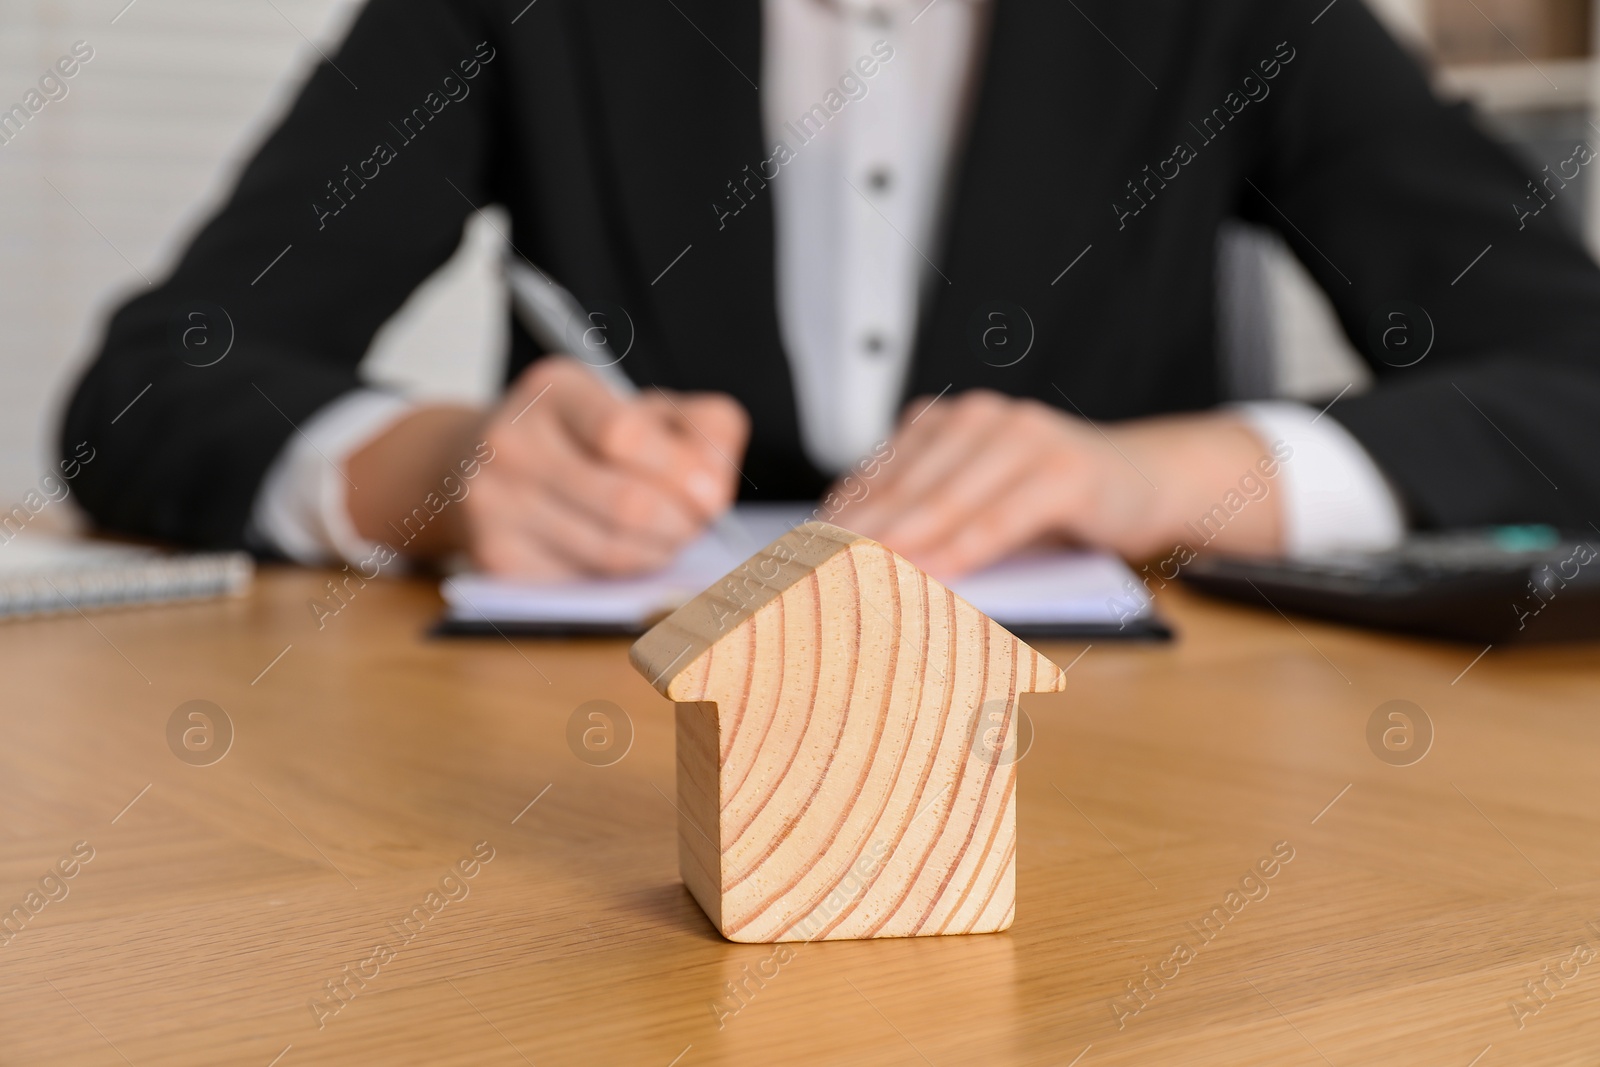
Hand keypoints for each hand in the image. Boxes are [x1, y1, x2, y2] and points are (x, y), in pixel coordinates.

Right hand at [465, 358, 748, 576]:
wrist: (482, 465)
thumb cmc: (586, 438)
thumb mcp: (646, 408)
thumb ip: (702, 429)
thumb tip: (714, 486)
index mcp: (556, 389)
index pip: (624, 433)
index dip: (681, 471)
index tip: (714, 495)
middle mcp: (511, 441)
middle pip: (625, 504)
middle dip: (681, 524)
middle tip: (696, 525)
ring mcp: (494, 501)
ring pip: (610, 552)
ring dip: (659, 554)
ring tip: (668, 539)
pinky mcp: (494, 557)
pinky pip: (585, 583)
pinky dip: (623, 578)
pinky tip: (626, 555)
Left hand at [828, 390, 1282, 575]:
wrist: (1145, 482)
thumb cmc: (1051, 504)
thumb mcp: (977, 502)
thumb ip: (924, 517)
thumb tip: (848, 564)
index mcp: (943, 422)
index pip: (874, 475)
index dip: (834, 522)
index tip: (795, 562)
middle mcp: (979, 418)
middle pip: (902, 488)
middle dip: (854, 538)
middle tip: (811, 578)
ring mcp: (1024, 437)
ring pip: (945, 500)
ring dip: (899, 546)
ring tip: (857, 582)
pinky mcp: (1064, 468)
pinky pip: (1001, 516)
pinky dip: (964, 549)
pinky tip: (935, 575)